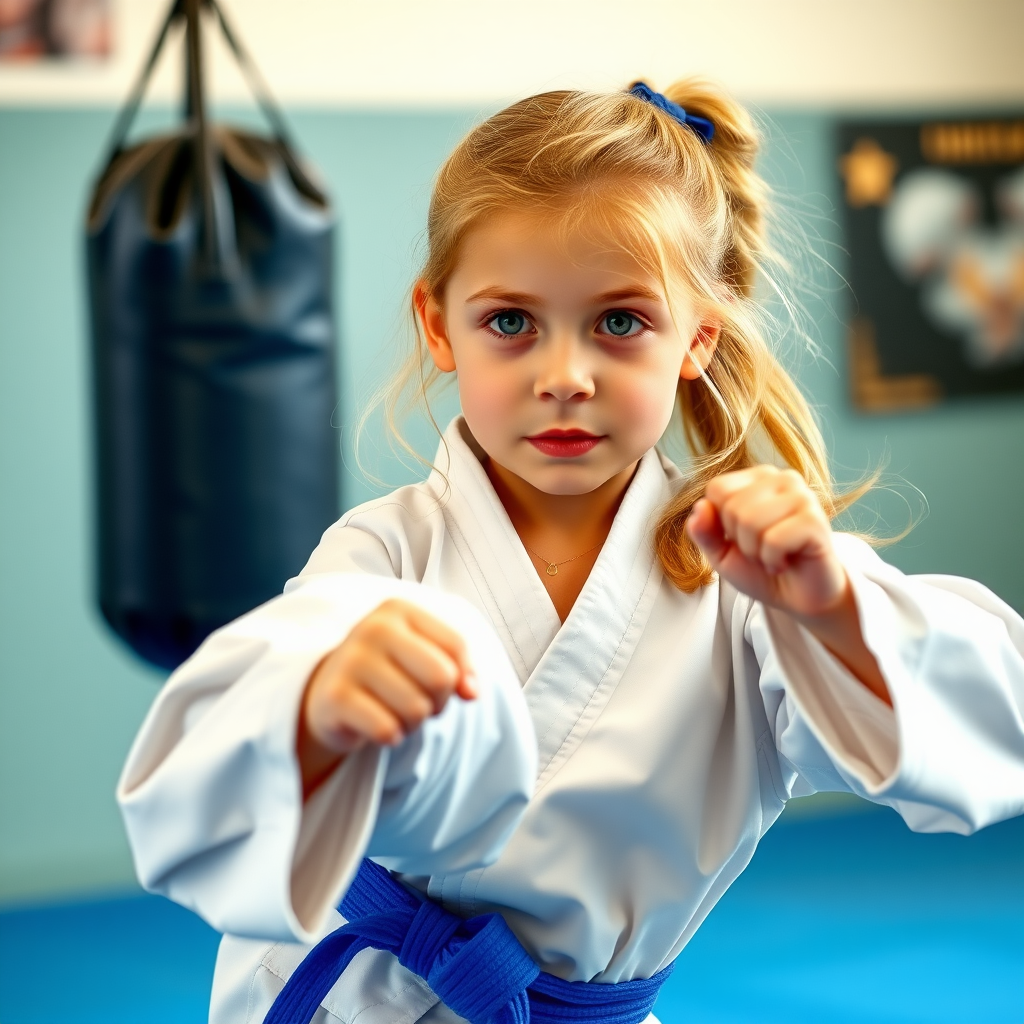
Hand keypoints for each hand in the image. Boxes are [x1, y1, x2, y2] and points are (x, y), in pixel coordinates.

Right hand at [297, 599, 477, 795]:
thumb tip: (472, 692)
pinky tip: (378, 725)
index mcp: (398, 610)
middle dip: (439, 701)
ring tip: (396, 712)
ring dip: (414, 722)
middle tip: (421, 702)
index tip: (446, 685)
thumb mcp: (424, 656)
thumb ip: (458, 667)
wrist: (328, 692)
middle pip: (441, 677)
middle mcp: (373, 628)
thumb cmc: (389, 671)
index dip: (461, 676)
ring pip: (417, 709)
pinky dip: (392, 736)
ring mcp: (351, 660)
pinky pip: (387, 730)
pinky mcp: (335, 697)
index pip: (456, 647)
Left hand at [686, 466, 847, 618]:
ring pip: (751, 521)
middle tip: (761, 550)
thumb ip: (704, 531)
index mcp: (757, 479)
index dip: (721, 523)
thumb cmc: (760, 570)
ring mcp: (802, 497)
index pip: (717, 488)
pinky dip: (773, 561)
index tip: (742, 537)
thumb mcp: (720, 553)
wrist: (798, 598)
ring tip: (774, 556)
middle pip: (732, 506)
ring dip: (756, 552)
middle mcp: (782, 479)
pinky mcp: (816, 520)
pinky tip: (786, 562)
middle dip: (740, 540)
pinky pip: (774, 540)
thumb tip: (699, 507)